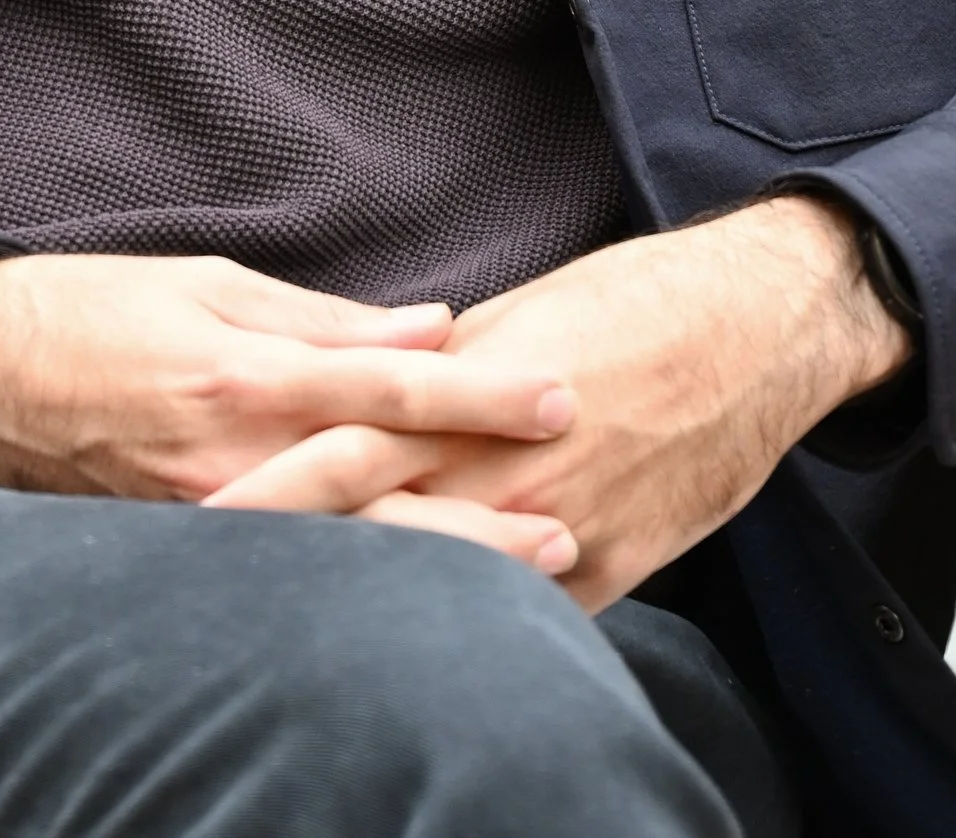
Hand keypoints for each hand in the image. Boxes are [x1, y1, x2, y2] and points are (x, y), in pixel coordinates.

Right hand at [0, 251, 580, 569]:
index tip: (560, 400)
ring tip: (524, 578)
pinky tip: (416, 609)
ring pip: (341, 557)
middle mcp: (231, 459)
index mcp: (244, 372)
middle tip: (570, 521)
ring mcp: (203, 524)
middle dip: (480, 515)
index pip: (390, 390)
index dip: (482, 396)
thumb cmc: (93, 307)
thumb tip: (435, 327)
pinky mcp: (176, 561)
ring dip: (436, 568)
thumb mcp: (213, 281)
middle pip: (382, 497)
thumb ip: (328, 317)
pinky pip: (284, 581)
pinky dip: (357, 594)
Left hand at [202, 195, 909, 611]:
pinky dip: (465, 632)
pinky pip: (521, 621)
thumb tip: (369, 381)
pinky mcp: (609, 573)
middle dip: (294, 557)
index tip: (198, 504)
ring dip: (370, 604)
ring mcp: (558, 536)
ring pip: (442, 588)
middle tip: (207, 588)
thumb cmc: (635, 301)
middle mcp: (503, 477)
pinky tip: (414, 653)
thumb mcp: (522, 314)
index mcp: (467, 399)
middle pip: (376, 533)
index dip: (267, 485)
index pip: (341, 452)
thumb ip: (439, 365)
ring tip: (285, 634)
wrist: (758, 330)